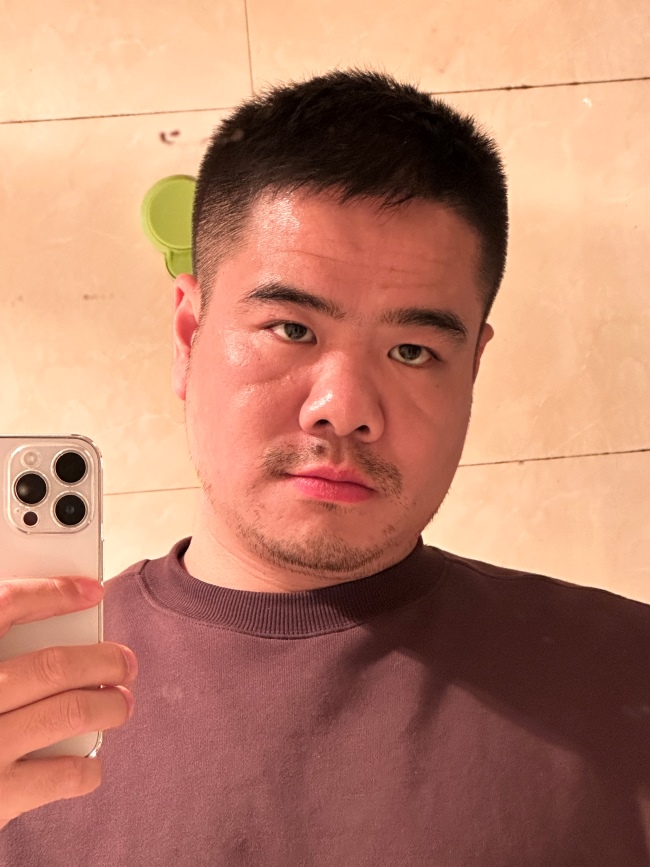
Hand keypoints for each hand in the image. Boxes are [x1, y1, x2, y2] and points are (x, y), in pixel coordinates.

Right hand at [0, 577, 136, 828]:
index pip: (4, 606)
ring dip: (109, 705)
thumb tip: (61, 626)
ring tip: (120, 704)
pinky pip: (66, 773)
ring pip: (70, 712)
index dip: (54, 593)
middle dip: (102, 660)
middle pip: (52, 666)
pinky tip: (89, 761)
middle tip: (124, 662)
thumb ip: (0, 653)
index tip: (92, 592)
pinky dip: (89, 765)